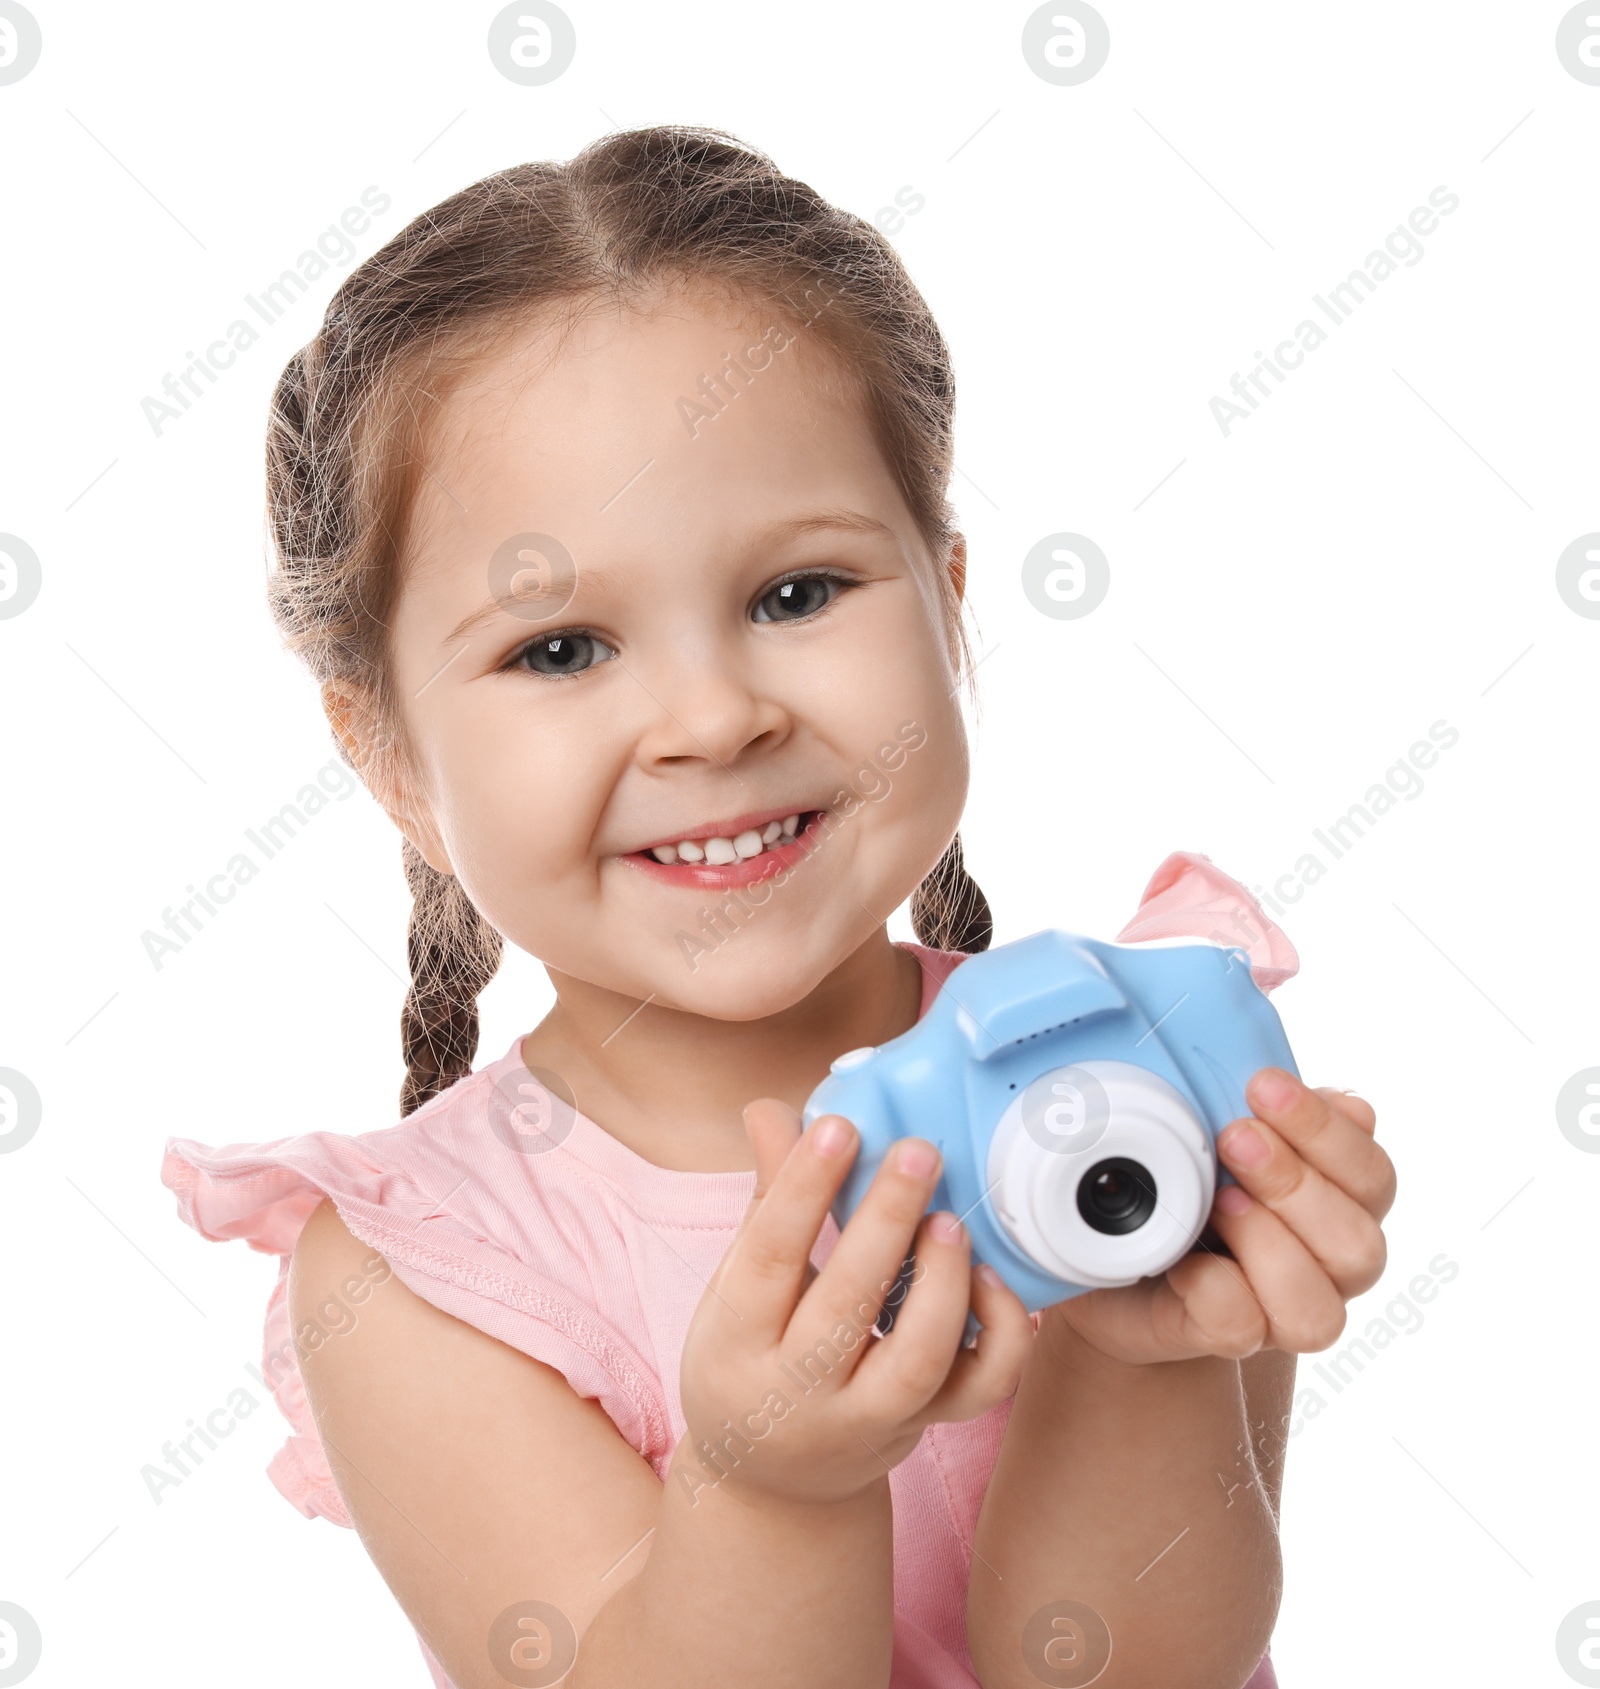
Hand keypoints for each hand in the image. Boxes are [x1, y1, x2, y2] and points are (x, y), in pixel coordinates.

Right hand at [676, 1100, 1033, 1506]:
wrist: (775, 1480)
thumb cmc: (751, 1357)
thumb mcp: (738, 1286)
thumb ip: (768, 1196)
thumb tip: (771, 1110)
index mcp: (735, 1342)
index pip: (768, 1257)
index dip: (802, 1190)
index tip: (839, 1126)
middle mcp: (797, 1391)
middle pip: (844, 1308)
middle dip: (885, 1224)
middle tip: (917, 1152)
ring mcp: (867, 1419)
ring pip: (917, 1363)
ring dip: (944, 1284)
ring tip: (951, 1220)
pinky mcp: (923, 1429)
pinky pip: (978, 1392)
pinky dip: (1000, 1336)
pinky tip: (992, 1278)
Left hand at [1047, 1068, 1395, 1366]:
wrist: (1115, 1257)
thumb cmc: (1180, 1181)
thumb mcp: (1213, 1129)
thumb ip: (1271, 1112)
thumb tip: (1344, 1099)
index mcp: (1339, 1200)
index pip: (1370, 1172)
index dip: (1327, 1130)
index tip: (1264, 1085)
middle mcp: (1327, 1264)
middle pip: (1361, 1243)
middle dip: (1296, 1182)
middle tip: (1235, 1137)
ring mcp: (1282, 1311)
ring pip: (1320, 1306)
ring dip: (1267, 1241)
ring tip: (1217, 1200)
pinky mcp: (1229, 1338)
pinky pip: (1242, 1325)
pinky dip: (1212, 1286)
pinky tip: (1180, 1257)